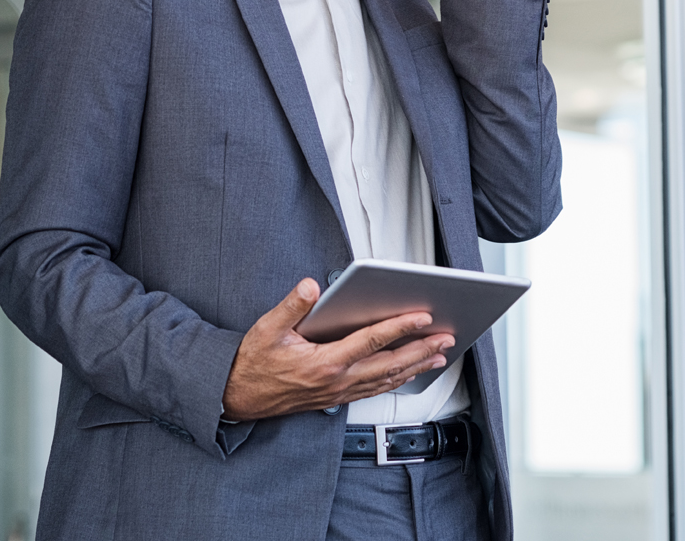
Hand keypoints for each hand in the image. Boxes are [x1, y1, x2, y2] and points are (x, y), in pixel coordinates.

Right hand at [222, 278, 454, 420]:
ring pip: (387, 380)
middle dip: (421, 349)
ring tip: (440, 355)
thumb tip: (312, 287)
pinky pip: (375, 389)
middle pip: (389, 364)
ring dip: (416, 367)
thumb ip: (292, 306)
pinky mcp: (337, 397)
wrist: (237, 397)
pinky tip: (410, 373)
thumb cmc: (253, 362)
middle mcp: (337, 381)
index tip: (422, 315)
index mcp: (324, 362)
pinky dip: (398, 380)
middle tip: (446, 336)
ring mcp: (339, 392)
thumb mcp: (267, 329)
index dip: (399, 327)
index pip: (371, 341)